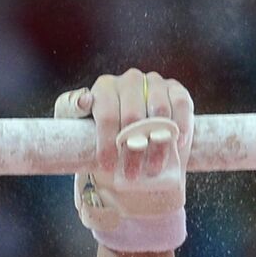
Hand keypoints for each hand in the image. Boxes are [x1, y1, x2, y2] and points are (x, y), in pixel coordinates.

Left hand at [56, 68, 193, 252]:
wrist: (137, 155)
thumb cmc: (107, 150)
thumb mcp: (83, 145)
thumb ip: (74, 128)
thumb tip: (82, 100)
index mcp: (102, 89)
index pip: (104, 111)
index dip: (106, 141)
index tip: (106, 166)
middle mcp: (127, 81)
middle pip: (130, 114)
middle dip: (130, 150)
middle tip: (130, 175)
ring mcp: (153, 83)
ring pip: (158, 111)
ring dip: (156, 144)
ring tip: (153, 167)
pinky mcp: (176, 90)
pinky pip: (181, 103)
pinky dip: (180, 126)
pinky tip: (178, 144)